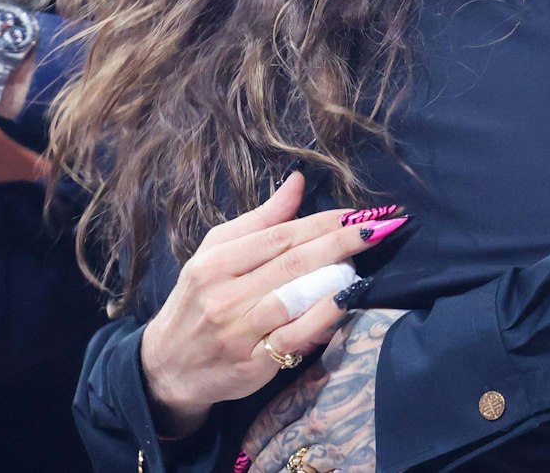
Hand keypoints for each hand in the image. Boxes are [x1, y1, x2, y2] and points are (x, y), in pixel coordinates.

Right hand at [140, 176, 403, 437]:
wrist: (168, 367)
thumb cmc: (199, 300)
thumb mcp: (214, 253)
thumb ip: (259, 220)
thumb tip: (298, 181)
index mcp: (215, 263)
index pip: (279, 236)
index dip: (323, 222)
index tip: (359, 213)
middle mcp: (225, 296)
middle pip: (293, 262)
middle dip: (342, 241)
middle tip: (381, 228)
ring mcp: (240, 332)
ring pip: (296, 296)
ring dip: (338, 275)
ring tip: (367, 258)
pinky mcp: (254, 365)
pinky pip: (297, 336)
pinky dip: (326, 316)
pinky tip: (349, 299)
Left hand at [240, 308, 401, 472]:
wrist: (429, 360)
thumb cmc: (392, 334)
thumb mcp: (351, 328)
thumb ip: (327, 336)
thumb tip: (314, 323)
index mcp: (312, 387)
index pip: (272, 419)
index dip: (259, 436)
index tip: (250, 446)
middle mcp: (317, 422)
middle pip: (279, 451)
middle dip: (265, 463)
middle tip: (256, 469)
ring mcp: (339, 447)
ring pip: (299, 470)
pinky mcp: (363, 462)